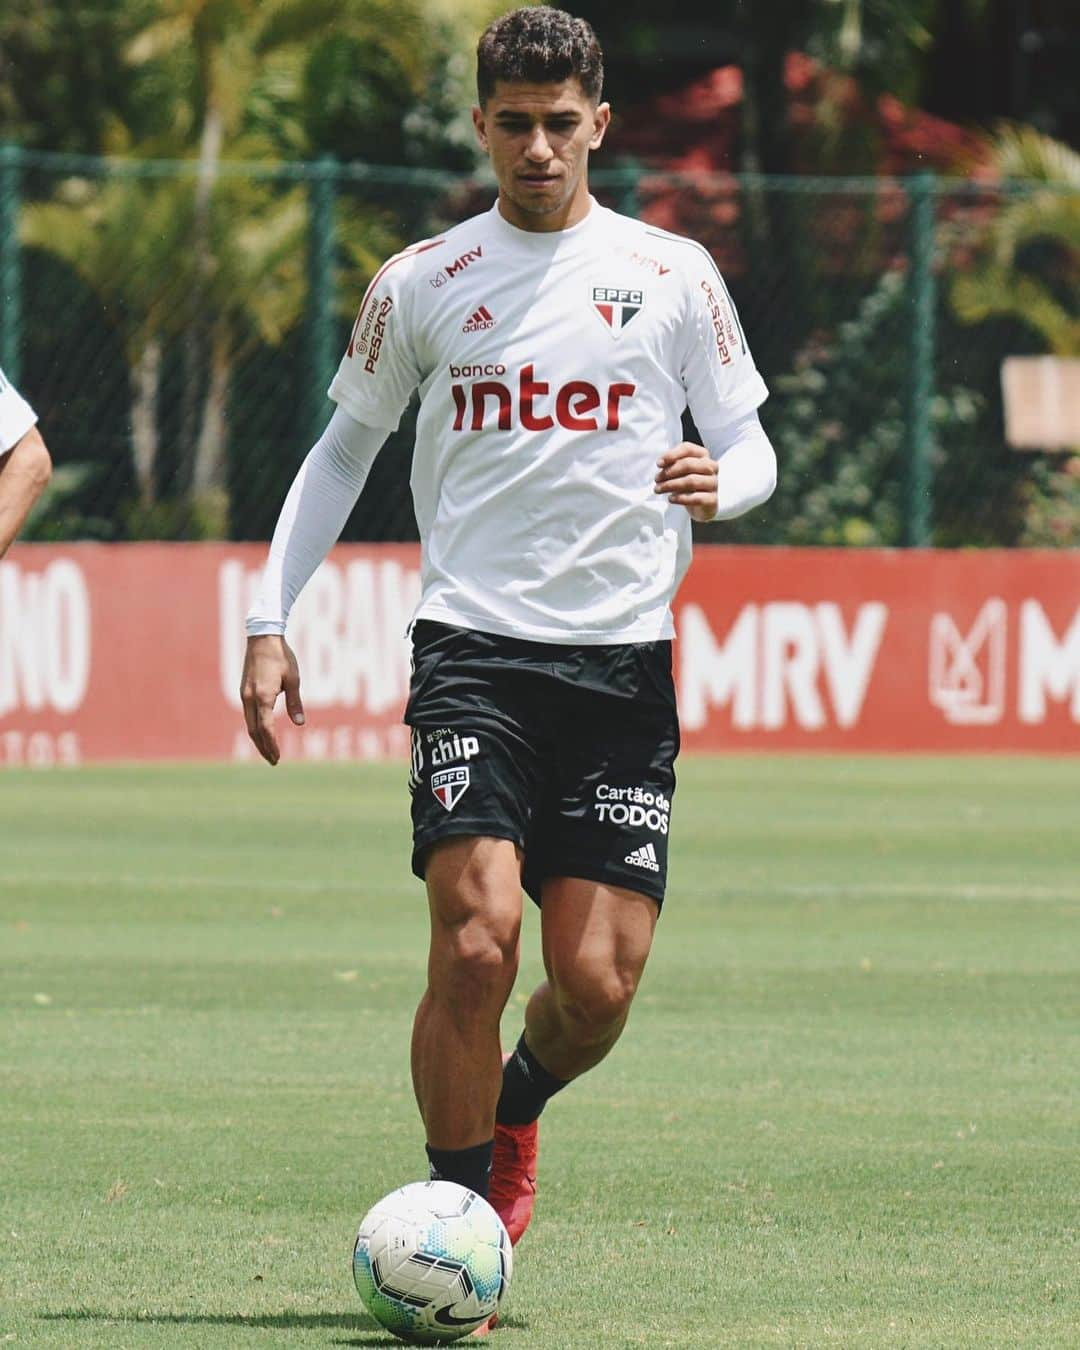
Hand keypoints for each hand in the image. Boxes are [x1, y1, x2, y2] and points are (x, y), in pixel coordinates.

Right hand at [240, 634, 304, 765]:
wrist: (262, 637)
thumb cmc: (281, 656)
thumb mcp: (293, 679)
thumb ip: (295, 702)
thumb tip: (300, 723)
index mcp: (263, 696)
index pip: (266, 728)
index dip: (272, 744)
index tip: (278, 757)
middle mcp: (250, 698)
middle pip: (254, 731)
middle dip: (264, 748)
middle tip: (274, 761)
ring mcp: (244, 695)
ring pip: (249, 724)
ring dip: (258, 740)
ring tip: (268, 751)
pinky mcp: (243, 691)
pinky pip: (248, 715)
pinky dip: (255, 728)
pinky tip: (261, 733)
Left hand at [654, 441, 718, 521]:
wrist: (701, 504)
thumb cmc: (688, 483)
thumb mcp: (679, 471)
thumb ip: (671, 464)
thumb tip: (661, 463)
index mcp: (703, 455)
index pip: (688, 448)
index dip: (672, 455)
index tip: (659, 464)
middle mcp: (711, 467)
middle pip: (689, 464)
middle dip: (669, 472)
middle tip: (657, 479)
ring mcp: (714, 483)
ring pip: (691, 481)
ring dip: (671, 485)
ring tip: (659, 489)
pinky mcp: (712, 499)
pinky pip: (696, 498)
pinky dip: (680, 498)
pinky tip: (670, 498)